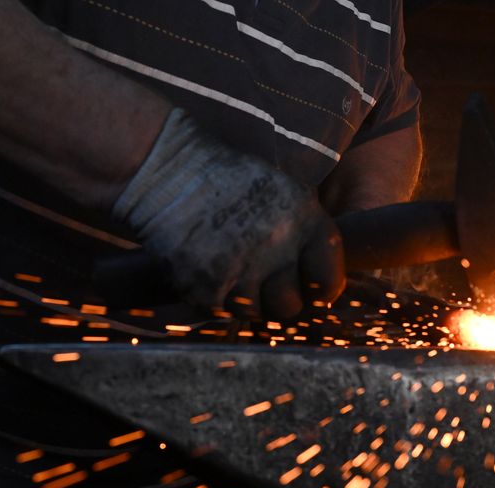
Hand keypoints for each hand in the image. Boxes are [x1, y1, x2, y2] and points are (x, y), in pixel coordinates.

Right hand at [112, 109, 344, 317]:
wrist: (166, 167)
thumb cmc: (225, 177)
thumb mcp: (280, 190)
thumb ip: (304, 233)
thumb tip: (321, 280)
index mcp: (304, 220)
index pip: (328, 279)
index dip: (321, 290)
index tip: (311, 290)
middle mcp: (277, 246)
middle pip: (289, 307)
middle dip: (275, 299)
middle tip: (260, 282)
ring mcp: (240, 268)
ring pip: (252, 312)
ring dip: (240, 298)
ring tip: (225, 266)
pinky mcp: (205, 284)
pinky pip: (217, 310)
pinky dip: (209, 296)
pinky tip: (203, 266)